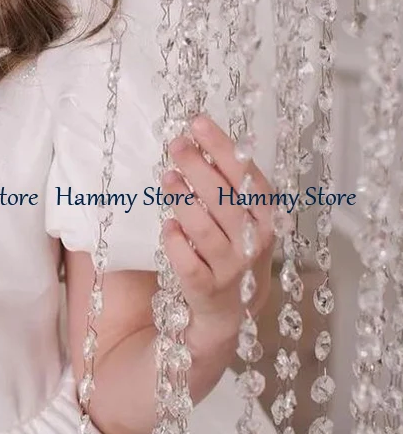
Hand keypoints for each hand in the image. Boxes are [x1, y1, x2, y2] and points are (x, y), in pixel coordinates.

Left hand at [159, 113, 275, 351]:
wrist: (230, 310)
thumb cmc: (232, 249)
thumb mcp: (241, 217)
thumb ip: (226, 185)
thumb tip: (197, 141)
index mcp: (267, 218)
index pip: (247, 177)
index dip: (223, 148)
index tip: (198, 123)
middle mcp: (254, 244)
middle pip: (225, 200)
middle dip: (198, 167)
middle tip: (176, 145)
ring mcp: (232, 269)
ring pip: (205, 229)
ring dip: (184, 200)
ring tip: (167, 177)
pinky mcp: (207, 290)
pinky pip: (188, 263)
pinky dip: (176, 242)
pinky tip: (167, 225)